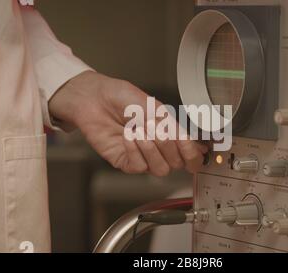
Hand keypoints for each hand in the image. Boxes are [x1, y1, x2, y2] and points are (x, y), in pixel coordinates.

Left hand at [49, 71, 207, 175]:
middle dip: (169, 146)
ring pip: (160, 169)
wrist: (94, 98)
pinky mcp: (125, 161)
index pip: (189, 154)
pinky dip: (135, 151)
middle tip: (158, 129)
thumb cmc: (121, 97)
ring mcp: (142, 156)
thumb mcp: (153, 107)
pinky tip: (128, 136)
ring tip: (141, 131)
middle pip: (176, 163)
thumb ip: (171, 126)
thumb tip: (188, 140)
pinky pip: (138, 166)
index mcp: (169, 132)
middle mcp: (157, 147)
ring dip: (153, 150)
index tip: (192, 149)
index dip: (194, 155)